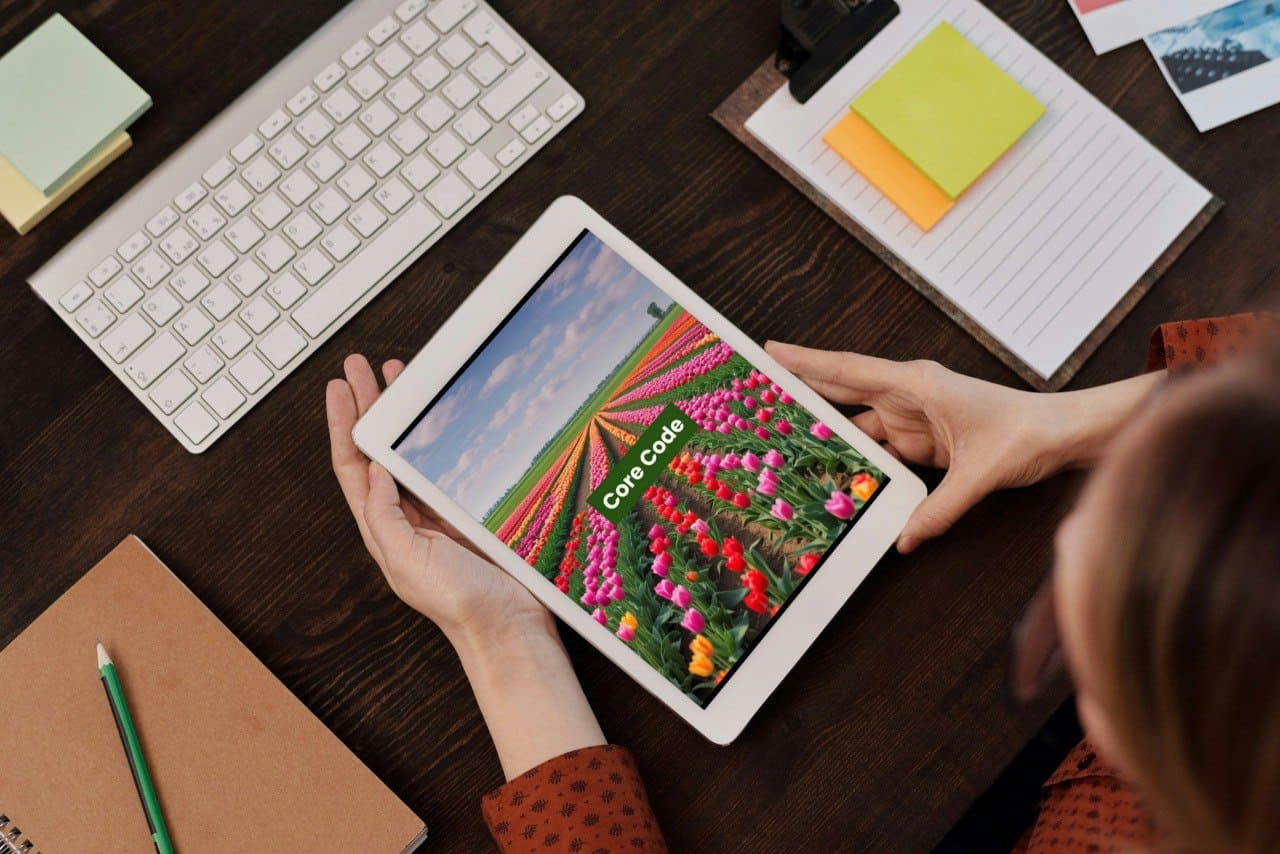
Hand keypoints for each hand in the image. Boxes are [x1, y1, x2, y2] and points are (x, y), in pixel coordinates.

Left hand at [326, 354, 550, 646]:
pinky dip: (442, 434)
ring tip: (399, 378)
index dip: (343, 424)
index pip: (353, 465)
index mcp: (382, 527)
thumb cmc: (458, 603)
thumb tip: (373, 468)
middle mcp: (406, 515)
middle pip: (379, 449)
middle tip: (363, 367)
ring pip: (414, 449)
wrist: (508, 624)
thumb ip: (384, 515)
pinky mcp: (469, 509)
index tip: (339, 387)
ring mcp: (439, 510)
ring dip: (404, 414)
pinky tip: (443, 414)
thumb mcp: (406, 560)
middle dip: (368, 406)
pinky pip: (449, 461)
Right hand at [765, 342, 1160, 552]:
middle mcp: (910, 397)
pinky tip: (838, 477)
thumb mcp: (983, 472)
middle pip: (844, 393)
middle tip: (761, 393)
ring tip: (789, 445)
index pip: (849, 370)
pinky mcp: (923, 443)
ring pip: (859, 428)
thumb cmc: (1029, 432)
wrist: (1063, 435)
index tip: (771, 352)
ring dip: (830, 438)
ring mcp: (914, 420)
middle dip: (804, 392)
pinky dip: (860, 464)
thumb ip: (942, 507)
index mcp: (918, 384)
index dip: (807, 362)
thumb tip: (906, 537)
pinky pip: (881, 453)